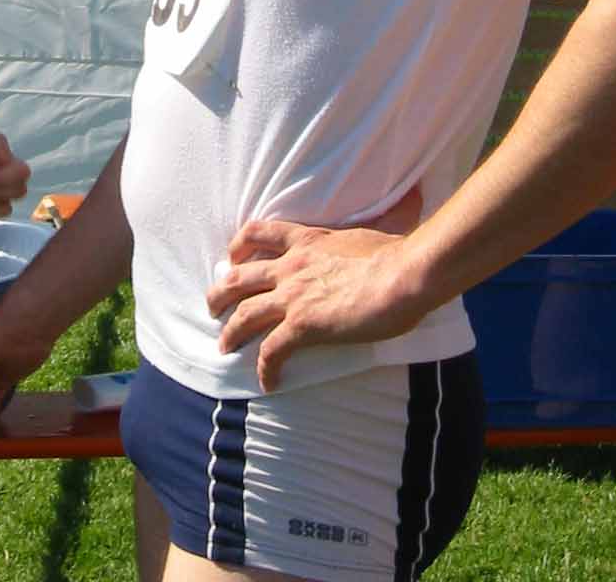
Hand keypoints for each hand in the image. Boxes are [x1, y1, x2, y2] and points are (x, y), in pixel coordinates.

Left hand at [206, 186, 424, 392]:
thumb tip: (365, 245)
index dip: (239, 245)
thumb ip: (350, 244)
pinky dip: (265, 368)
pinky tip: (267, 382)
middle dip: (220, 292)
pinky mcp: (303, 326)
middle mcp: (292, 266)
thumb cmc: (396, 255)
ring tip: (224, 345)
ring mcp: (294, 296)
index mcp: (308, 241)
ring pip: (245, 313)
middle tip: (213, 305)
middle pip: (240, 276)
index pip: (261, 233)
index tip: (231, 256)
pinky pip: (271, 351)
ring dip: (230, 332)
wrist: (402, 274)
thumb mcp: (362, 237)